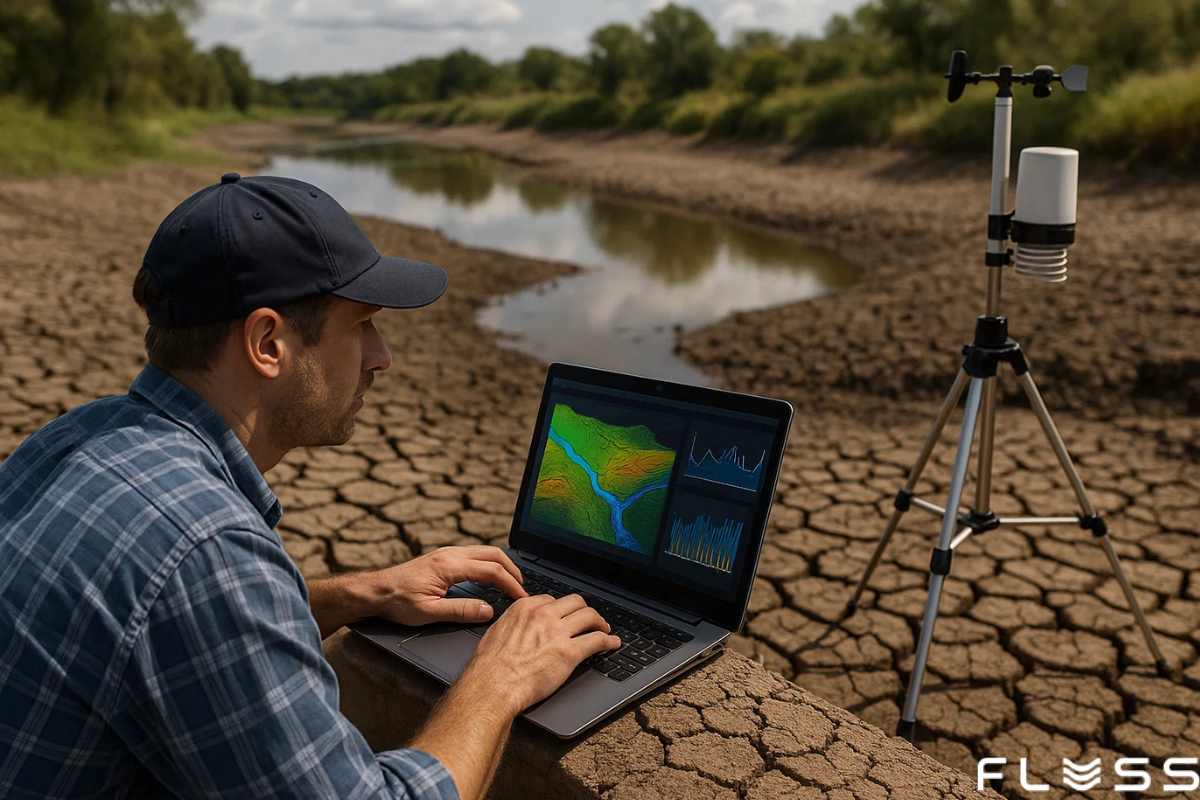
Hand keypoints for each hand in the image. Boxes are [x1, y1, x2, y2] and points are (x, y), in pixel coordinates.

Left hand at [367, 545, 526, 626]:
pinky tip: (491, 577)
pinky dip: (490, 564)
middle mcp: (450, 554)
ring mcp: (447, 553)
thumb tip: (488, 611)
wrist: (375, 591)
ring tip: (512, 583)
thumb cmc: (397, 602)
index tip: (521, 598)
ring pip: (485, 552)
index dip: (510, 584)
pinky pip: (475, 555)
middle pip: (493, 554)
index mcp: (449, 566)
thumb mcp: (428, 612)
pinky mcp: (443, 557)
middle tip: (522, 589)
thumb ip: (460, 611)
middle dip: (512, 570)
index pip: (491, 571)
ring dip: (502, 565)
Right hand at [457, 593, 622, 715]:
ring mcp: (557, 632)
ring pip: (589, 616)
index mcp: (525, 608)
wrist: (492, 686)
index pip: (552, 600)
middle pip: (575, 602)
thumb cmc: (489, 667)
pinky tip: (613, 644)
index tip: (568, 616)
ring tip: (604, 630)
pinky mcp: (569, 653)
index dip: (563, 609)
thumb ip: (514, 624)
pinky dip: (609, 641)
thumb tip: (521, 627)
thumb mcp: (497, 632)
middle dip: (585, 610)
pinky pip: (596, 640)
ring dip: (600, 622)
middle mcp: (543, 615)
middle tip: (590, 620)